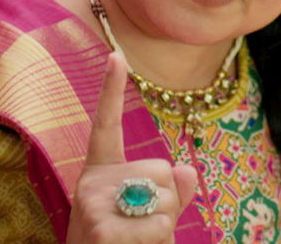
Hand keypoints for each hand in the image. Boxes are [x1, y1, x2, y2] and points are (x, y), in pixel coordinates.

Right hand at [66, 52, 197, 243]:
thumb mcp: (138, 219)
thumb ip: (167, 194)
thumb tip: (189, 171)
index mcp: (98, 175)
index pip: (104, 126)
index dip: (110, 90)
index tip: (115, 55)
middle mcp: (92, 184)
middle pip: (163, 172)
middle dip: (166, 205)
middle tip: (136, 232)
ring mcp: (95, 204)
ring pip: (166, 202)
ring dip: (162, 231)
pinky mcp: (103, 226)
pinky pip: (160, 228)